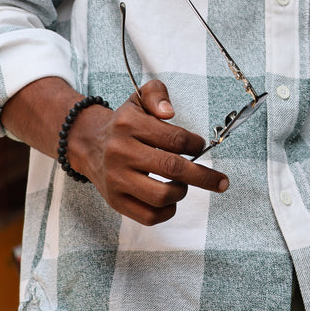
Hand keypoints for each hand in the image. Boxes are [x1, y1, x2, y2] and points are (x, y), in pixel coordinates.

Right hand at [67, 80, 228, 225]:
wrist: (88, 143)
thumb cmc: (124, 123)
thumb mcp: (138, 98)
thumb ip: (157, 94)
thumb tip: (169, 112)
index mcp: (130, 125)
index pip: (175, 139)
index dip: (195, 145)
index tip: (199, 146)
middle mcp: (121, 152)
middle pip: (172, 168)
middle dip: (204, 176)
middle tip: (221, 181)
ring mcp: (117, 179)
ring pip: (161, 196)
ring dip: (182, 192)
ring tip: (183, 184)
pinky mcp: (115, 200)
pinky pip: (149, 216)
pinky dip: (168, 211)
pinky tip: (171, 200)